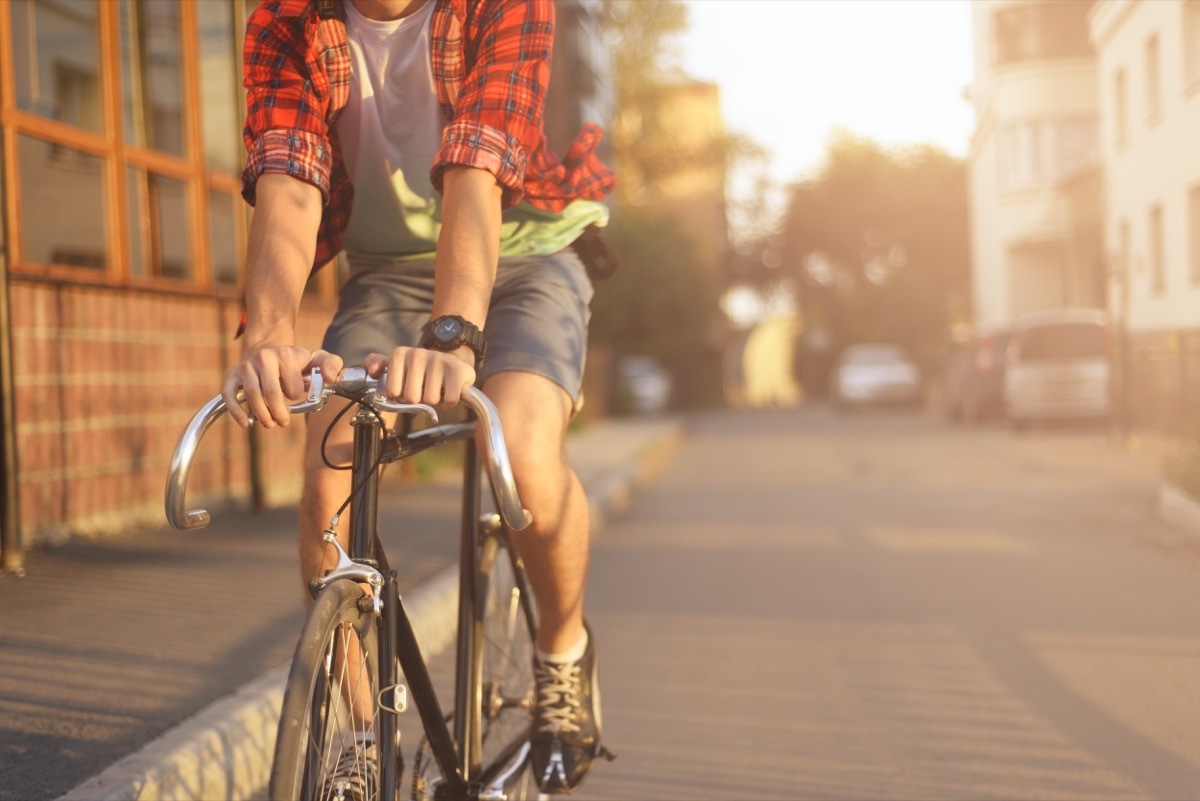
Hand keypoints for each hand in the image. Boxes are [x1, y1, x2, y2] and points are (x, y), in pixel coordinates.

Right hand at [222, 345, 343, 428]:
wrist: (268, 350)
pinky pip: (229, 394)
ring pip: (251, 395)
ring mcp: (246, 366)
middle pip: (271, 392)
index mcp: (286, 354)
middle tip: (283, 422)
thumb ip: (331, 364)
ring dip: (262, 414)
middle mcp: (263, 357)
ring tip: (269, 423)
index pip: (292, 386)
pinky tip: (245, 423)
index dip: (296, 397)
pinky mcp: (232, 375)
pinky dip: (236, 411)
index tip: (297, 397)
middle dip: (279, 412)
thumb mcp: (316, 359)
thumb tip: (330, 377)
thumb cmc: (295, 362)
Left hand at [363, 346, 475, 406]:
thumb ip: (376, 365)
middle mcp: (417, 353)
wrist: (451, 362)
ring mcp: (438, 360)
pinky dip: (449, 402)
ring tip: (437, 388)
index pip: (392, 391)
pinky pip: (449, 400)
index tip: (407, 386)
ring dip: (434, 399)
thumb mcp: (397, 366)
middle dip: (419, 399)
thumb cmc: (421, 371)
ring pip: (430, 400)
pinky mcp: (458, 370)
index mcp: (400, 354)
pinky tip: (448, 390)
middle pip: (411, 397)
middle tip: (424, 388)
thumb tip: (373, 370)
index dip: (400, 395)